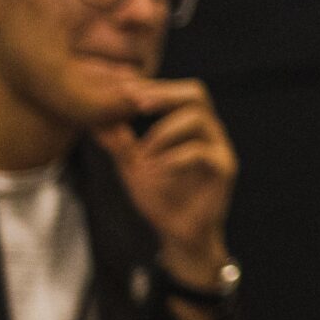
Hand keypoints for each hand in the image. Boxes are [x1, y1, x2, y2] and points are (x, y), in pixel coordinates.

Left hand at [94, 78, 237, 285]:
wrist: (179, 233)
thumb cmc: (160, 196)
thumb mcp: (132, 167)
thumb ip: (120, 144)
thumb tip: (95, 121)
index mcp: (190, 125)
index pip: (176, 92)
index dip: (152, 86)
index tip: (123, 89)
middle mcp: (208, 131)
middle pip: (196, 94)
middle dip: (164, 94)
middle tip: (135, 102)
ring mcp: (219, 148)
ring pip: (199, 119)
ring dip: (164, 131)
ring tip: (144, 151)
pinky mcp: (224, 169)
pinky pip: (202, 152)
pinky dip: (175, 157)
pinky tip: (156, 169)